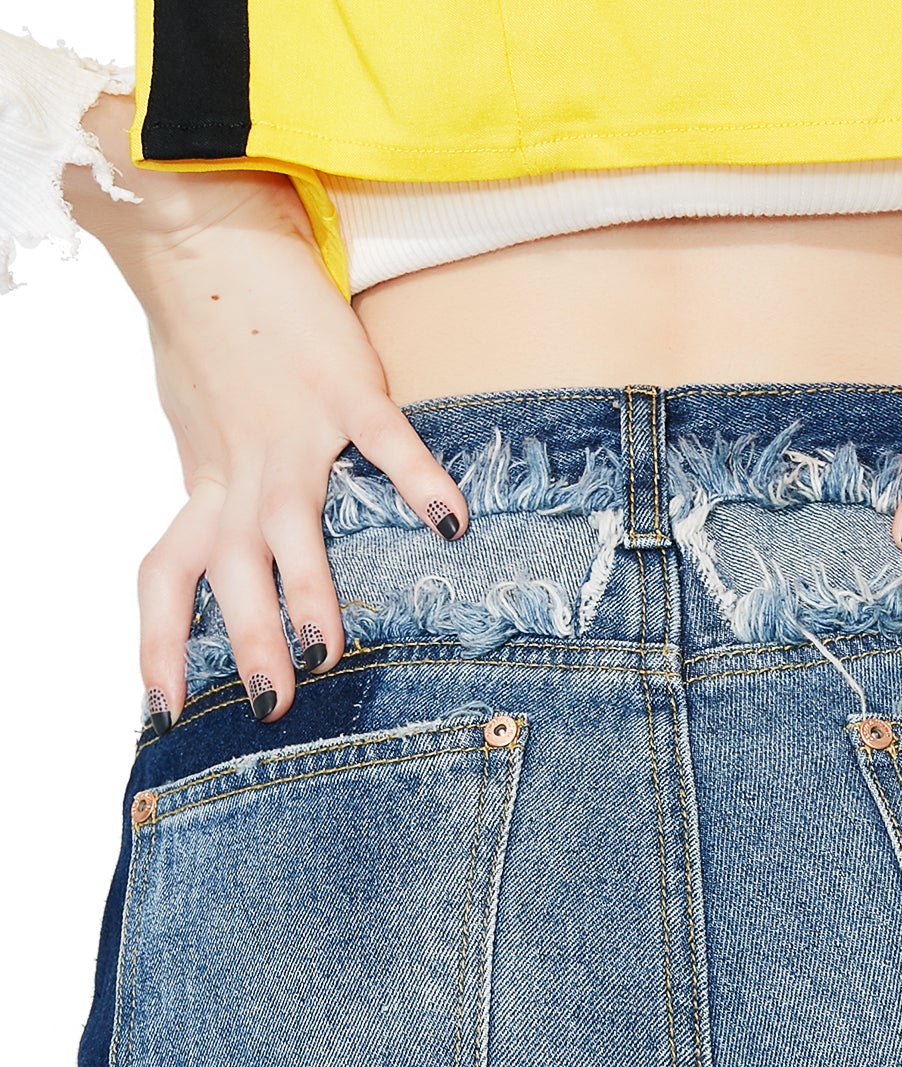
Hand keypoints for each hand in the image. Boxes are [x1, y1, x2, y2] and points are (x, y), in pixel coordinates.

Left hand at [65, 97, 469, 725]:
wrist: (203, 234)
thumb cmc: (208, 335)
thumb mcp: (199, 426)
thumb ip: (219, 489)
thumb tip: (227, 548)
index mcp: (206, 482)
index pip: (165, 576)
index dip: (158, 640)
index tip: (163, 705)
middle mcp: (240, 467)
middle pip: (233, 571)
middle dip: (251, 641)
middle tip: (272, 704)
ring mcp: (291, 429)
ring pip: (290, 525)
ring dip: (309, 591)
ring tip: (330, 650)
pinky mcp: (341, 386)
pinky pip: (381, 442)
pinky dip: (417, 482)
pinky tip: (451, 523)